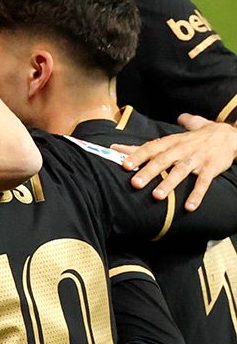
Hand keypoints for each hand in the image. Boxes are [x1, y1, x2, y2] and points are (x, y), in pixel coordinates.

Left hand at [112, 114, 236, 210]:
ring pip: (180, 171)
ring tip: (156, 196)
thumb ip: (148, 142)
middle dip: (148, 171)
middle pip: (162, 160)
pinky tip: (189, 207)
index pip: (150, 148)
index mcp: (171, 142)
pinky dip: (197, 194)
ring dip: (168, 184)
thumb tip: (117, 145)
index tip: (123, 164)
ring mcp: (197, 159)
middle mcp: (182, 150)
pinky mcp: (211, 168)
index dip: (137, 155)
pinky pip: (204, 182)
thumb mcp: (174, 135)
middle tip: (134, 183)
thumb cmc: (196, 137)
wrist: (229, 136)